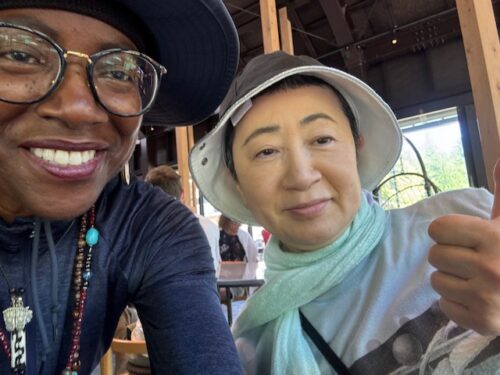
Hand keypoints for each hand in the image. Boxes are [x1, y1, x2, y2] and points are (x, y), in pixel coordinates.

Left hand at [428, 159, 499, 335]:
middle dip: (450, 256)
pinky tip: (477, 299)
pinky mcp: (482, 322)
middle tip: (472, 260)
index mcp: (494, 237)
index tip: (463, 237)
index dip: (446, 232)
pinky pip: (444, 305)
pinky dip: (456, 303)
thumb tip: (499, 159)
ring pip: (436, 281)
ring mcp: (485, 298)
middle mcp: (490, 267)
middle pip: (435, 255)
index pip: (437, 229)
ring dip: (451, 280)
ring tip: (474, 279)